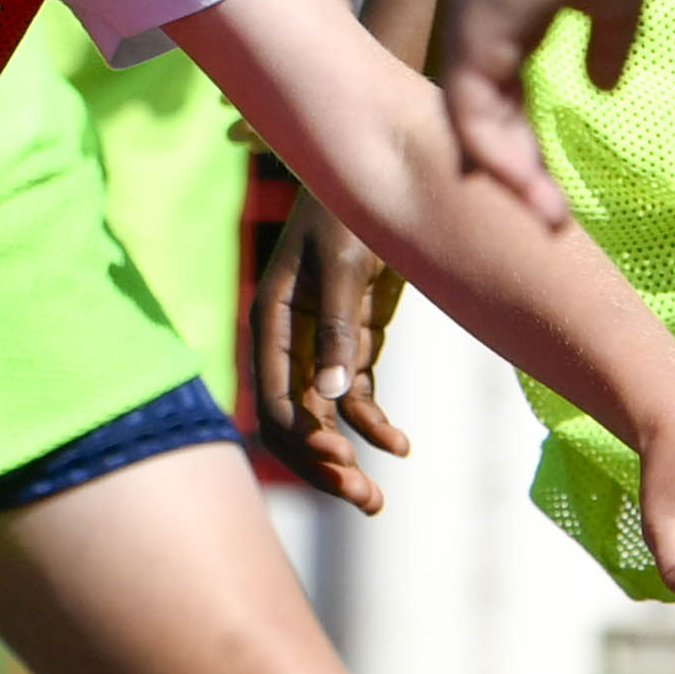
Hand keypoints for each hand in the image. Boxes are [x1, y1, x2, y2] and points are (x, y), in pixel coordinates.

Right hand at [238, 198, 401, 501]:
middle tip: (365, 501)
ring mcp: (322, 345)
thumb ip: (341, 329)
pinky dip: (375, 426)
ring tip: (377, 501)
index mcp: (272, 320)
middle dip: (324, 464)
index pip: (275, 398)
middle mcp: (290, 340)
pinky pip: (357, 398)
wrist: (383, 172)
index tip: (342, 461)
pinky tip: (402, 447)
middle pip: (296, 420)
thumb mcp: (348, 263)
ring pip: (326, 419)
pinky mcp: (352, 344)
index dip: (304, 437)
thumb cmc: (353, 207)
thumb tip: (333, 397)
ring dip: (349, 459)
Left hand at [425, 0, 652, 217]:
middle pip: (489, 124)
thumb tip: (605, 89)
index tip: (559, 189)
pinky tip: (526, 188)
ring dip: (510, 179)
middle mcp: (481, 34)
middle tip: (552, 222)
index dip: (532, 147)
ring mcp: (471, 36)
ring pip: (475, 129)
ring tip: (547, 219)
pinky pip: (470, 114)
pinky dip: (494, 156)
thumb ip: (608, 47)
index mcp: (511, 24)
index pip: (511, 101)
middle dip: (520, 177)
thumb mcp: (617, 2)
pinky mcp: (470, 37)